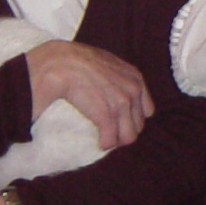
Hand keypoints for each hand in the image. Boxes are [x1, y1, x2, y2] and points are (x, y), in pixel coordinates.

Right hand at [25, 40, 151, 149]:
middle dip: (123, 131)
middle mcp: (133, 90)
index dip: (132, 118)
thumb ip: (114, 75)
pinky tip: (97, 143)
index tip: (118, 121)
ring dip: (115, 140)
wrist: (59, 62)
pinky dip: (104, 144)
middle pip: (138, 125)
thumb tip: (108, 89)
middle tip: (107, 132)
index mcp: (135, 77)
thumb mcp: (104, 62)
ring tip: (102, 138)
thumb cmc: (75, 60)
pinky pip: (111, 140)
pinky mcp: (106, 115)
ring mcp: (122, 103)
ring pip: (128, 137)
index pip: (146, 110)